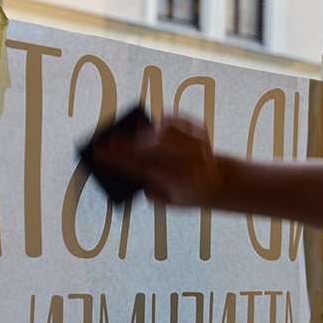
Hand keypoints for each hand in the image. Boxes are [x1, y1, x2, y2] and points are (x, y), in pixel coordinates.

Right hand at [95, 115, 223, 206]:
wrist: (222, 182)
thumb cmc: (190, 192)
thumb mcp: (172, 202)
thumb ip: (150, 192)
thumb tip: (129, 167)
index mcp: (182, 182)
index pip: (143, 167)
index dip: (119, 159)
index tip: (100, 152)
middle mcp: (192, 161)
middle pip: (153, 146)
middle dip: (129, 142)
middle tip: (110, 140)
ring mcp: (199, 142)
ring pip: (164, 130)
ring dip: (145, 132)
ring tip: (132, 134)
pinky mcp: (202, 129)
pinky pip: (177, 119)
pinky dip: (162, 121)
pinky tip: (154, 125)